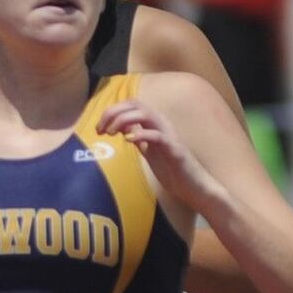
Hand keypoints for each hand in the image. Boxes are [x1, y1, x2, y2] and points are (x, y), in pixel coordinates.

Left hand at [99, 98, 217, 210]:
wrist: (193, 187)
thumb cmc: (172, 170)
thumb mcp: (150, 151)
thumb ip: (138, 138)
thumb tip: (122, 128)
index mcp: (155, 124)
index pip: (131, 105)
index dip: (112, 111)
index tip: (99, 128)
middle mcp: (162, 125)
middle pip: (136, 104)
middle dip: (113, 112)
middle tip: (100, 129)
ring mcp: (169, 135)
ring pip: (146, 114)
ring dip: (124, 120)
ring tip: (111, 133)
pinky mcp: (175, 150)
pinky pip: (158, 136)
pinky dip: (142, 134)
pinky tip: (128, 140)